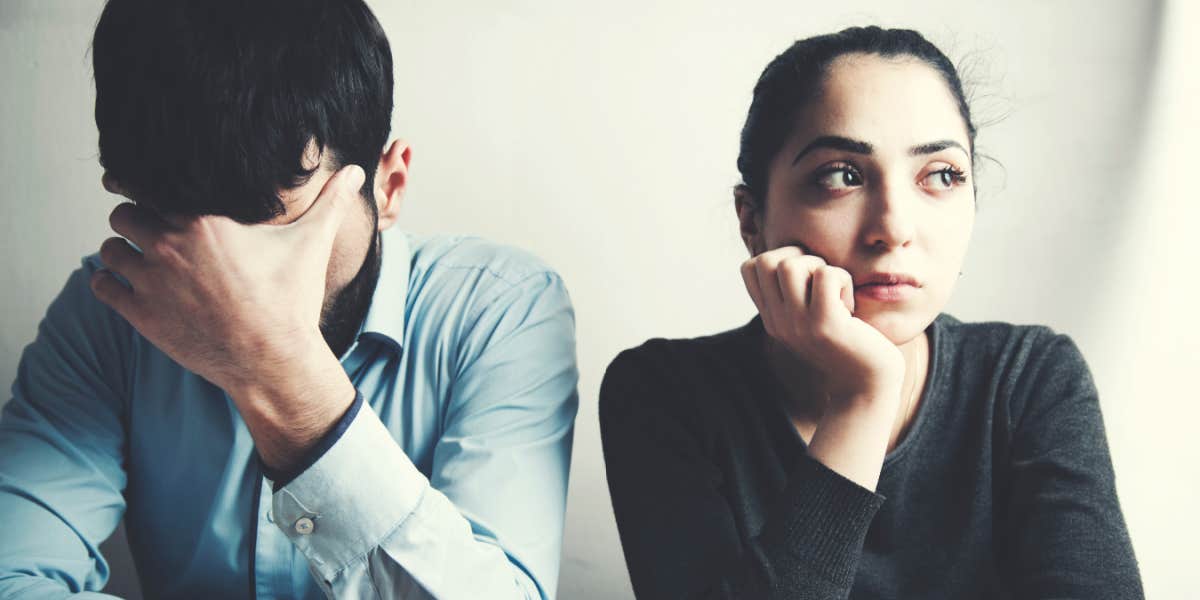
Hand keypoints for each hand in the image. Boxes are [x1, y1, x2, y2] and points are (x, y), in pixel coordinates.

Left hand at [91, 165, 365, 470]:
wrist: (274, 361)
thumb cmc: (292, 301)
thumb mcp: (311, 245)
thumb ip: (329, 203)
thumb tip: (358, 172)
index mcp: (203, 220)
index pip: (150, 184)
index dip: (143, 184)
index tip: (147, 190)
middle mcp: (169, 245)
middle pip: (124, 214)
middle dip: (136, 219)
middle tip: (154, 231)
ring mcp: (151, 281)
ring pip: (110, 248)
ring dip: (122, 251)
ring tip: (142, 259)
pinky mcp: (141, 314)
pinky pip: (103, 286)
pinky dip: (111, 283)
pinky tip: (130, 285)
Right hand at [740, 246, 904, 405]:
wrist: (869, 384)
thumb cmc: (848, 341)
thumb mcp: (812, 317)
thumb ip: (796, 292)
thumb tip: (793, 252)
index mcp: (772, 318)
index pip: (749, 268)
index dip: (778, 258)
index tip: (804, 277)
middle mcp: (779, 322)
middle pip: (766, 261)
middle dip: (798, 257)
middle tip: (821, 281)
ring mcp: (799, 324)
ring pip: (791, 265)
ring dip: (821, 267)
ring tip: (835, 292)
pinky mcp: (826, 324)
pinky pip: (827, 275)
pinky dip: (843, 280)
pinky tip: (850, 306)